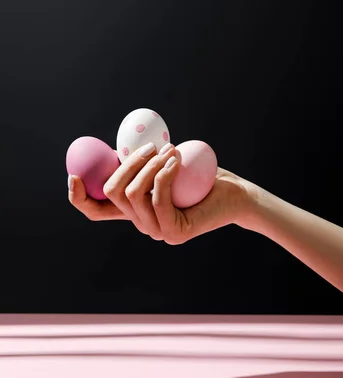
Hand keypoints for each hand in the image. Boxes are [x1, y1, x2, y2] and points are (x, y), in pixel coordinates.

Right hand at [68, 142, 247, 243]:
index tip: (74, 175)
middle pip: (113, 193)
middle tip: (150, 147)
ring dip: (150, 166)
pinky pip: (158, 199)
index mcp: (134, 208)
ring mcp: (157, 231)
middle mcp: (141, 222)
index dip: (79, 197)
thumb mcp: (163, 160)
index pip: (96, 211)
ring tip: (171, 150)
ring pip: (133, 195)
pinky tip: (176, 160)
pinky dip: (164, 174)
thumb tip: (116, 145)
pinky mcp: (174, 232)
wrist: (233, 192)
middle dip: (128, 164)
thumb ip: (142, 158)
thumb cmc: (200, 173)